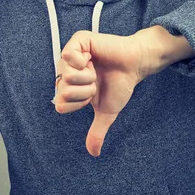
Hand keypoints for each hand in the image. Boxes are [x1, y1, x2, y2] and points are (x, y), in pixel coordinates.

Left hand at [54, 26, 193, 156]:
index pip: (59, 103)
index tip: (92, 95)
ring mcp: (71, 55)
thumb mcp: (107, 111)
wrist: (134, 66)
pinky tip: (91, 59)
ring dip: (87, 77)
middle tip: (96, 81)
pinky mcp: (79, 41)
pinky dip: (82, 61)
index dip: (78, 103)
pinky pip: (68, 54)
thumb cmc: (120, 85)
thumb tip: (94, 153)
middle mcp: (66, 71)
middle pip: (62, 90)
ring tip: (96, 70)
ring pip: (66, 75)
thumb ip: (97, 131)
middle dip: (84, 91)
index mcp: (69, 87)